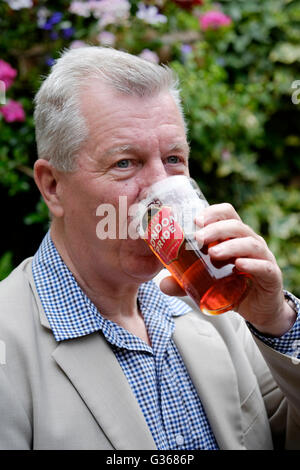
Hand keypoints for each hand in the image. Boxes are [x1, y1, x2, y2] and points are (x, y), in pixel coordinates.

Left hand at [160, 203, 296, 336]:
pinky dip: (252, 264)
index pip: (227, 214)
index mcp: (235, 237)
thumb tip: (162, 284)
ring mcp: (263, 258)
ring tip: (214, 253)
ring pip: (251, 243)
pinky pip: (264, 266)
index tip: (196, 220)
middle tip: (199, 238)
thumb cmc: (233, 287)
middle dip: (216, 229)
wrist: (259, 309)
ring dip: (231, 246)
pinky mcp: (271, 276)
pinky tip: (239, 265)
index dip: (213, 213)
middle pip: (236, 226)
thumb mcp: (206, 282)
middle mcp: (250, 242)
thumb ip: (185, 282)